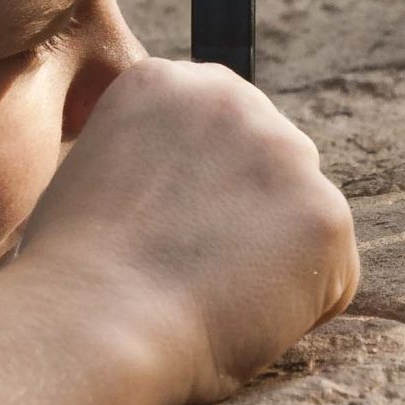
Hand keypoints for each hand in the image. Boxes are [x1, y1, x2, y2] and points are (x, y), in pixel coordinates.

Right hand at [17, 57, 357, 404]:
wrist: (93, 322)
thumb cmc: (73, 275)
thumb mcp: (93, 177)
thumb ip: (150, 160)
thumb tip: (185, 193)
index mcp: (163, 82)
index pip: (217, 133)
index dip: (197, 195)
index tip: (164, 233)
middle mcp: (230, 98)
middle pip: (270, 165)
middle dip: (246, 219)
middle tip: (189, 271)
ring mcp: (285, 150)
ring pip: (302, 221)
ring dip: (272, 263)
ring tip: (207, 298)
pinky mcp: (326, 212)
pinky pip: (331, 275)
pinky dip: (298, 310)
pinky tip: (238, 317)